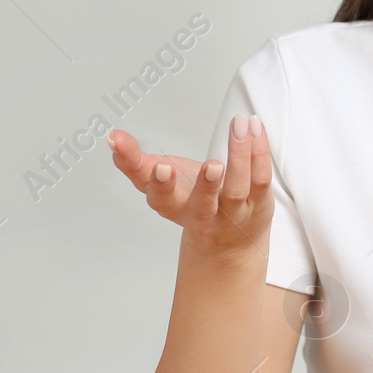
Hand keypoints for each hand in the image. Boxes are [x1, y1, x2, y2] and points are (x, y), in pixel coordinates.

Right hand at [107, 114, 271, 259]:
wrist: (227, 242)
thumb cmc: (187, 200)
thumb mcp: (156, 182)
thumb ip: (133, 160)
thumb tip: (112, 136)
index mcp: (171, 207)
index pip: (161, 198)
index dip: (160, 184)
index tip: (160, 166)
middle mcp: (202, 216)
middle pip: (203, 206)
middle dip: (206, 185)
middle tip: (212, 164)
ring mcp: (232, 215)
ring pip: (237, 190)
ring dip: (239, 160)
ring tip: (238, 129)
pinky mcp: (257, 207)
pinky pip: (260, 180)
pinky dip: (259, 154)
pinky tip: (254, 129)